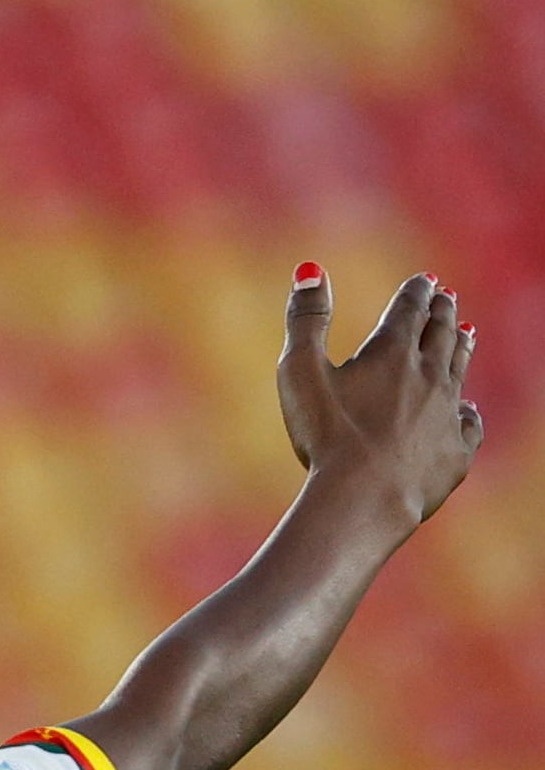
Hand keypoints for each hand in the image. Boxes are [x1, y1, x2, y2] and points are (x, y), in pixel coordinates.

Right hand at [279, 264, 481, 527]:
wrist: (365, 498)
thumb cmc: (326, 437)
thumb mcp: (299, 372)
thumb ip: (305, 320)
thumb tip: (310, 271)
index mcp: (392, 352)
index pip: (410, 309)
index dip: (416, 291)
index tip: (424, 280)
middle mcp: (429, 375)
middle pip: (442, 333)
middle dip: (443, 312)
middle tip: (446, 298)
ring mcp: (447, 413)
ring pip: (460, 370)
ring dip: (462, 347)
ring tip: (467, 332)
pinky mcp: (456, 451)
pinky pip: (469, 423)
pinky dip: (468, 411)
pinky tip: (467, 410)